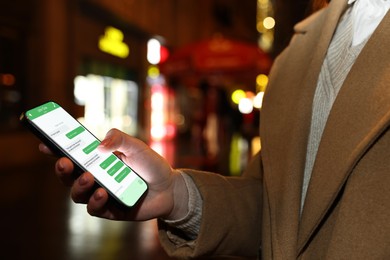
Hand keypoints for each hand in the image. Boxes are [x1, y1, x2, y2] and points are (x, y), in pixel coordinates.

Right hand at [39, 128, 188, 221]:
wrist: (170, 188)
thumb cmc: (151, 164)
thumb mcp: (137, 147)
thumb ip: (119, 139)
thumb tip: (98, 145)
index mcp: (98, 159)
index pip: (73, 154)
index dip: (56, 149)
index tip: (45, 143)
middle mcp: (96, 177)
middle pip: (69, 176)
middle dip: (62, 169)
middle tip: (64, 162)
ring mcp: (101, 194)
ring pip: (78, 194)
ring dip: (79, 185)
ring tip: (89, 177)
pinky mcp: (110, 210)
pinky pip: (95, 209)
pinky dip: (96, 201)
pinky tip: (103, 193)